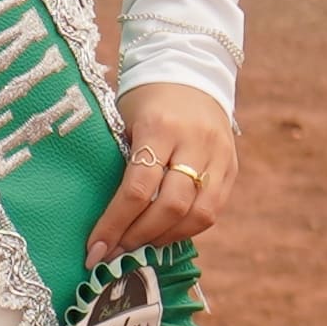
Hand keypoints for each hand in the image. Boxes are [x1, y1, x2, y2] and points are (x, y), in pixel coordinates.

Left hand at [88, 80, 235, 262]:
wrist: (191, 72)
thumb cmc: (145, 100)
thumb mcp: (124, 120)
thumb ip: (120, 162)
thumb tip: (100, 218)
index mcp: (160, 128)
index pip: (138, 188)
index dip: (115, 223)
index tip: (95, 248)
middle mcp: (195, 143)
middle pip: (170, 206)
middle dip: (138, 236)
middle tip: (113, 253)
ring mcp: (219, 156)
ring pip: (197, 214)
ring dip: (163, 238)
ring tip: (136, 247)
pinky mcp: (232, 168)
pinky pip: (211, 211)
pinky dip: (185, 229)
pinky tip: (162, 235)